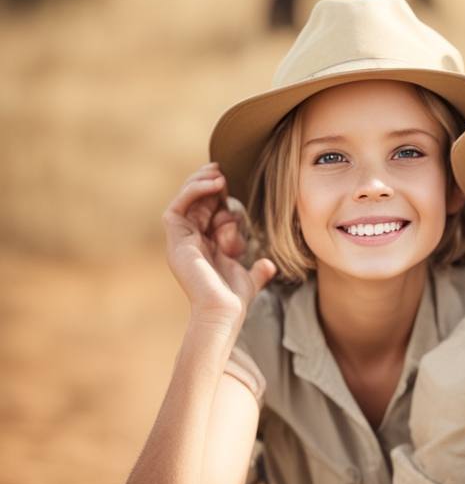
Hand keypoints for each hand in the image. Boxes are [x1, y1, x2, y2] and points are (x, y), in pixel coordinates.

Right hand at [163, 163, 274, 329]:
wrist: (224, 312)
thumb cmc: (234, 300)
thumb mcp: (249, 279)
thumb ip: (257, 271)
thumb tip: (269, 265)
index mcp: (202, 248)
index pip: (205, 212)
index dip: (215, 196)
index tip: (230, 184)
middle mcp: (188, 243)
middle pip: (192, 203)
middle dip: (206, 184)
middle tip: (221, 170)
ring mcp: (180, 242)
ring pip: (182, 202)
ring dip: (199, 183)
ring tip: (218, 174)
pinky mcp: (175, 242)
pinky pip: (176, 208)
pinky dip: (192, 192)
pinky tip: (213, 183)